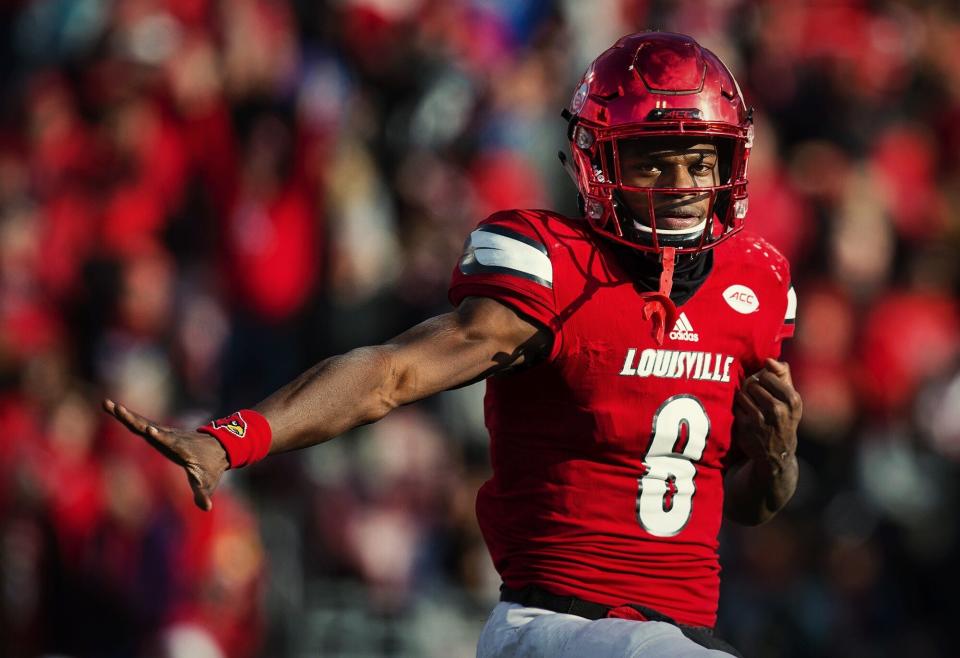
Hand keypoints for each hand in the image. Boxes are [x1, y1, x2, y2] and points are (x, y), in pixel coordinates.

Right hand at [102, 399, 229, 510]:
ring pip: (141, 422)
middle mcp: (170, 437)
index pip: (168, 442)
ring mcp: (164, 432)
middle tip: (117, 408)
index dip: (159, 437)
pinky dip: (127, 416)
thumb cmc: (210, 467)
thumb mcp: (207, 481)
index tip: (149, 429)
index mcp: (180, 448)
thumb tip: (207, 508)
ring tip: (106, 403)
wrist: (218, 447)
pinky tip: (113, 408)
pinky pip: (140, 423)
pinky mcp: (159, 431)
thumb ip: (203, 494)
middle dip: (133, 419)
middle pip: (148, 426)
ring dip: (124, 414)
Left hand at [733, 358, 801, 473]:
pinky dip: (739, 409)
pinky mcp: (746, 427)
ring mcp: (761, 419)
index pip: (768, 375)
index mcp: (792, 400)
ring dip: (744, 397)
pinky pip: (736, 406)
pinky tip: (746, 415)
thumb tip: (769, 359)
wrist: (777, 454)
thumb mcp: (791, 401)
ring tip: (752, 405)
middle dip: (752, 387)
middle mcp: (778, 409)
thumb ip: (783, 376)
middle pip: (753, 383)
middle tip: (757, 396)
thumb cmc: (784, 420)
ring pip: (743, 394)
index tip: (766, 386)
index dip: (763, 378)